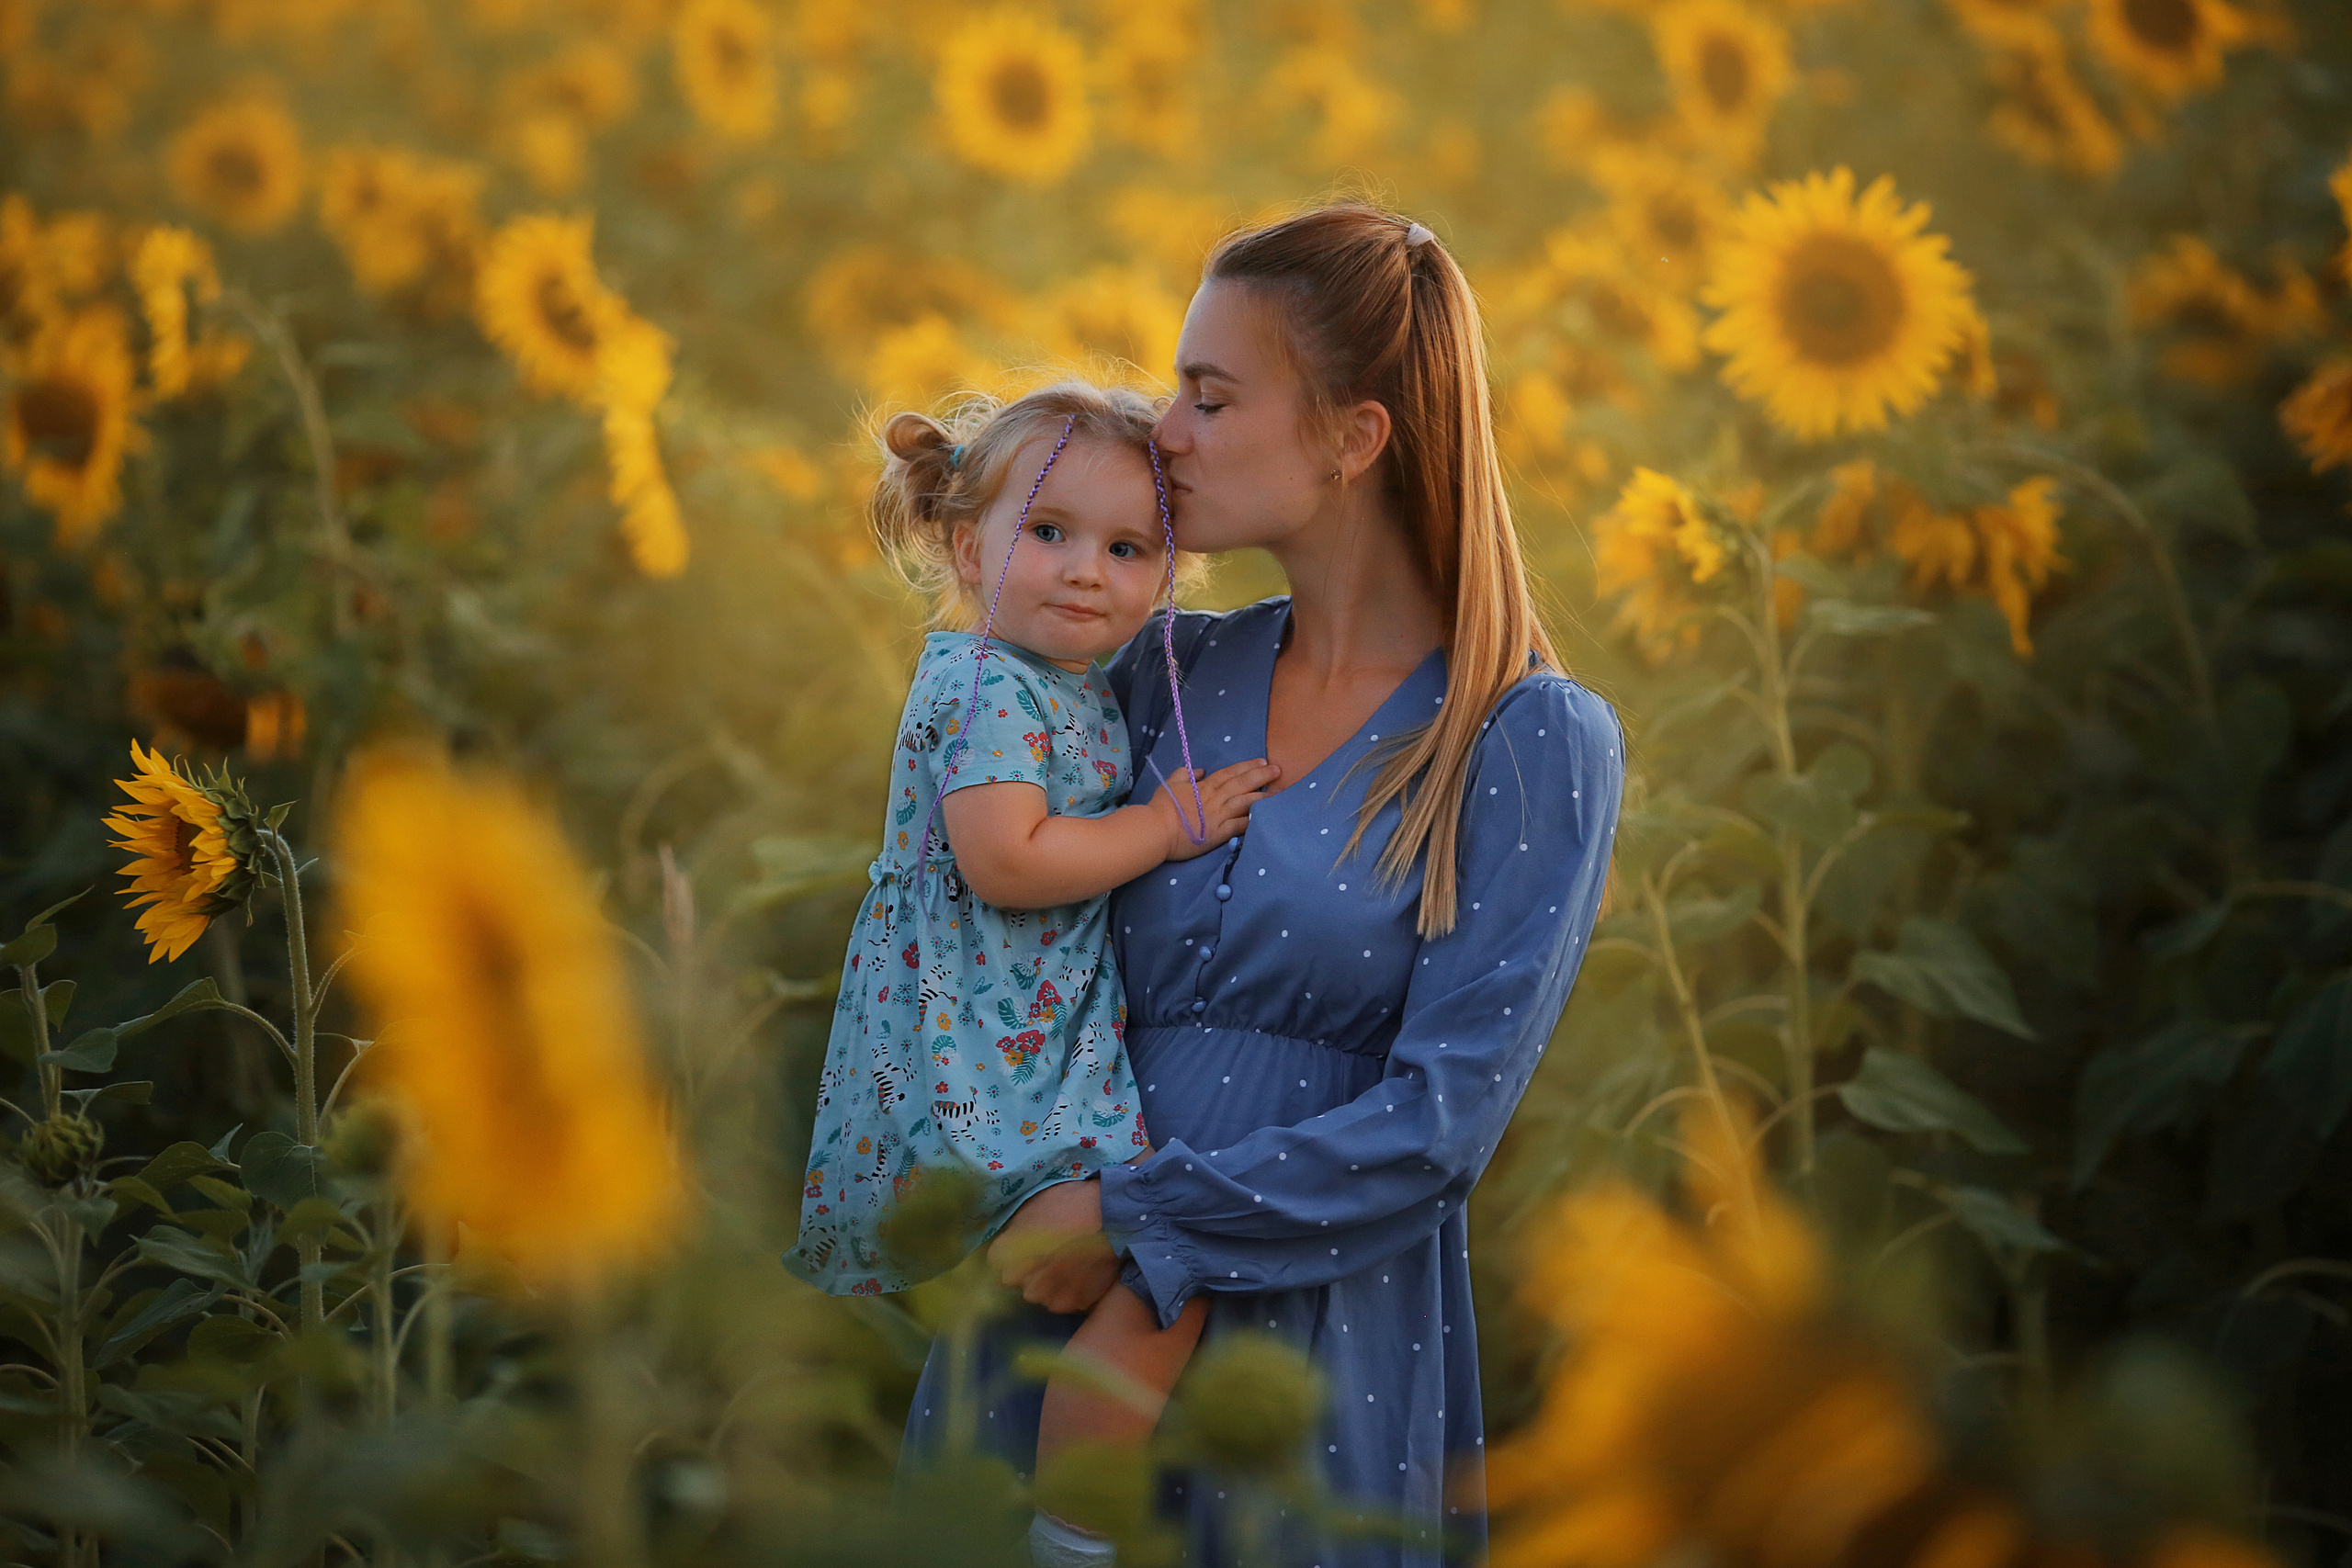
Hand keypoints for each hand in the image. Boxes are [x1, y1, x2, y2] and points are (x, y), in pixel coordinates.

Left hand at [988, 1178, 1120, 1314]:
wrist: (1112, 1215)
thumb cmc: (1069, 1203)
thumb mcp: (1032, 1207)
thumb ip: (1015, 1230)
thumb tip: (1012, 1241)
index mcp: (1006, 1256)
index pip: (997, 1262)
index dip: (1011, 1252)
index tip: (1026, 1244)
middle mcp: (1022, 1282)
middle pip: (1017, 1281)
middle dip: (1028, 1269)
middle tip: (1050, 1252)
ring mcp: (1049, 1296)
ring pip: (1041, 1294)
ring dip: (1049, 1283)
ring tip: (1069, 1263)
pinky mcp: (1074, 1304)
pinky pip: (1065, 1300)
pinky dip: (1071, 1290)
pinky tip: (1082, 1271)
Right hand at [1151, 758, 1280, 860]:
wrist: (1156, 829)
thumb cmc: (1161, 807)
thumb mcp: (1170, 784)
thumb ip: (1185, 774)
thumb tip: (1200, 770)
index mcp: (1204, 787)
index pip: (1230, 773)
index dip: (1247, 766)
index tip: (1262, 760)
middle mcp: (1215, 799)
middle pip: (1242, 784)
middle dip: (1261, 775)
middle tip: (1277, 770)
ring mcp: (1218, 816)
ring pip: (1245, 802)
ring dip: (1263, 796)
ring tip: (1279, 792)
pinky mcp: (1219, 833)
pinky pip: (1240, 825)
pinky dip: (1253, 821)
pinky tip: (1266, 817)